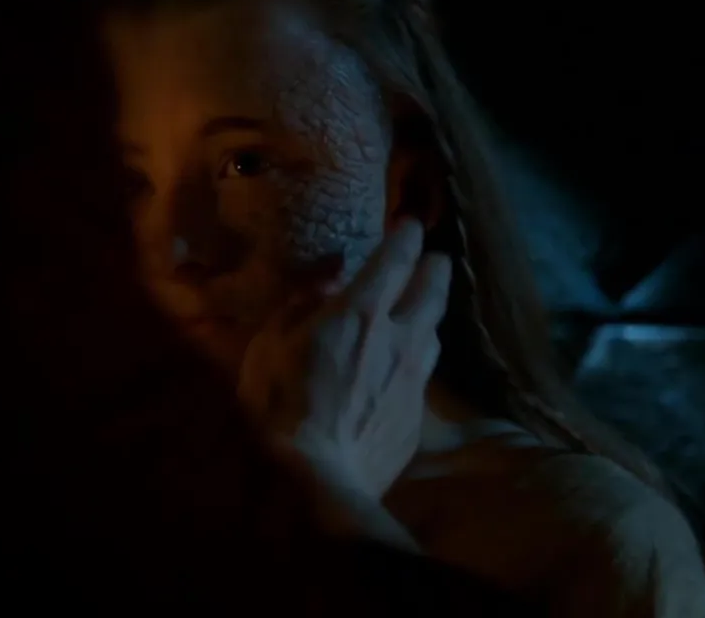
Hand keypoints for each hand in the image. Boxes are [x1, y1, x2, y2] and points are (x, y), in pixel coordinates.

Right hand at [238, 219, 451, 501]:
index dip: (406, 235)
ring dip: (427, 315)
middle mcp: (400, 338)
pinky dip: (415, 360)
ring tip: (416, 313)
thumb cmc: (279, 407)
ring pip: (435, 331)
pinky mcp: (418, 415)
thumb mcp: (269, 345)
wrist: (317, 481)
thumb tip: (326, 276)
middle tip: (427, 261)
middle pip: (434, 288)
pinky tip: (399, 370)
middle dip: (432, 268)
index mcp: (360, 312)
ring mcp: (415, 379)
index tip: (409, 224)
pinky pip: (423, 374)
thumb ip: (300, 304)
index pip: (397, 258)